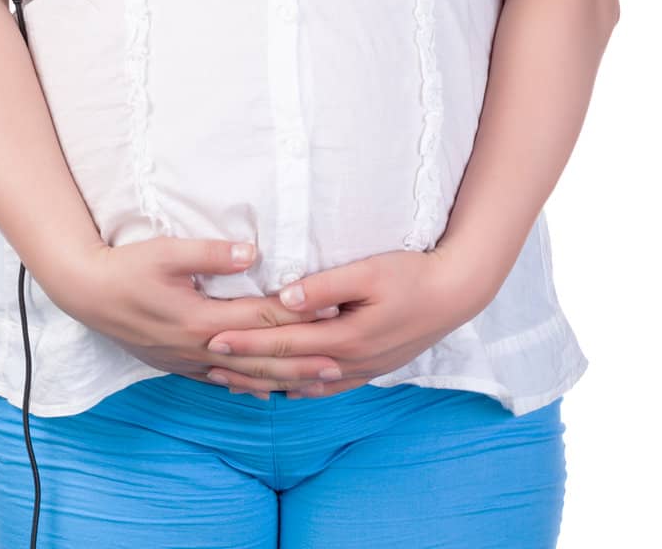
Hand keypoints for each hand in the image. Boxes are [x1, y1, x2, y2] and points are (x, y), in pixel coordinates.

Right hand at [58, 236, 349, 397]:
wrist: (86, 294)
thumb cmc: (127, 267)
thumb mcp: (166, 252)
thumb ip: (210, 254)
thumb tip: (252, 252)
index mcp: (201, 319)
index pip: (259, 317)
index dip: (297, 315)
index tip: (331, 312)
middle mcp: (198, 347)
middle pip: (259, 357)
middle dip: (300, 361)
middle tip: (338, 363)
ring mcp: (187, 361)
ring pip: (243, 377)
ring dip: (280, 380)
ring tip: (314, 384)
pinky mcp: (177, 364)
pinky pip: (219, 382)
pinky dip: (246, 388)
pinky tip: (264, 393)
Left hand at [198, 246, 481, 399]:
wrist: (454, 296)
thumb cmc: (410, 275)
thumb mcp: (368, 272)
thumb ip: (325, 287)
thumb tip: (285, 297)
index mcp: (344, 337)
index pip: (282, 342)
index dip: (246, 341)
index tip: (213, 338)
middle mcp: (348, 362)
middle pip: (286, 368)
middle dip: (245, 367)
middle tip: (208, 363)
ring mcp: (360, 371)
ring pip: (302, 383)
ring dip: (266, 382)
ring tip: (233, 381)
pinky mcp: (370, 369)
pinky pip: (326, 387)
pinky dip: (299, 389)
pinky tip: (285, 390)